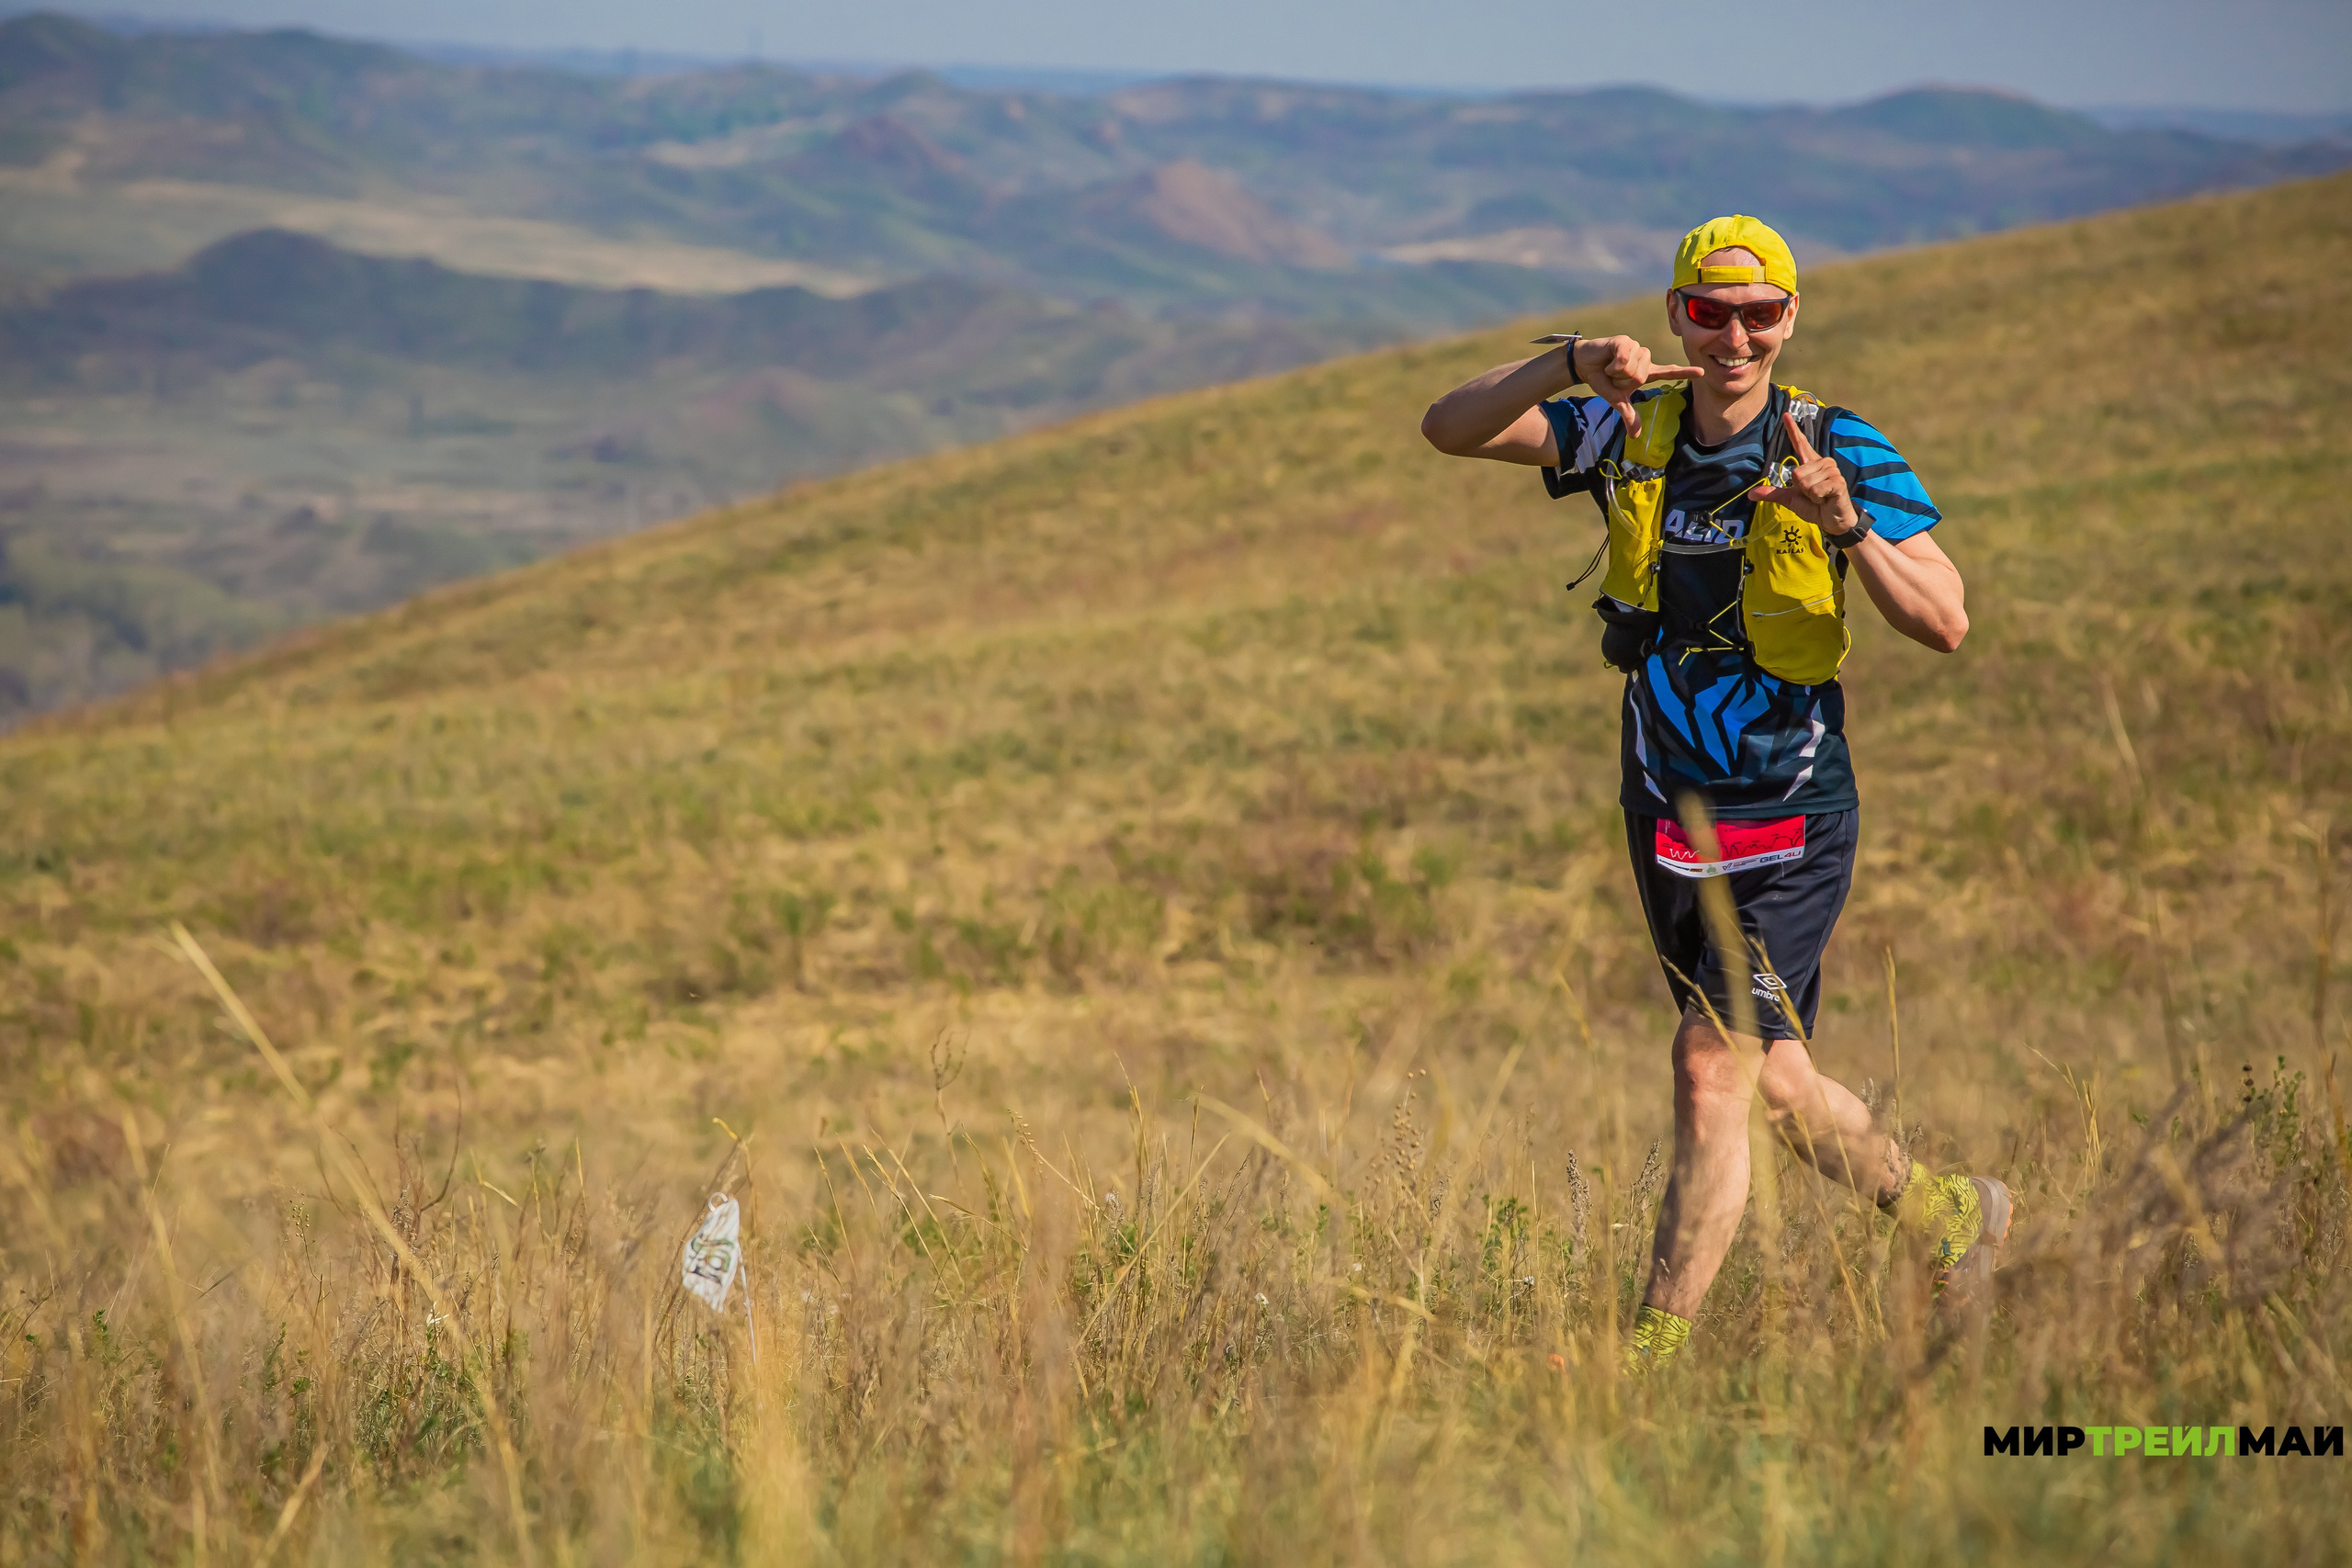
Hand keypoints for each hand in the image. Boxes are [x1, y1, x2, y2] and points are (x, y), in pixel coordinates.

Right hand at [1573, 335, 1700, 437]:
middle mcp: (1644, 359)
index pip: (1668, 372)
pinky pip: (1624, 359)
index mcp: (1646, 372)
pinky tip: (1607, 361)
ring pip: (1633, 368)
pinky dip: (1613, 365)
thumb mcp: (1616, 400)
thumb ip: (1629, 415)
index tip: (1701, 372)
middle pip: (1641, 377)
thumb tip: (1635, 437)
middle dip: (1623, 381)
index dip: (1684, 373)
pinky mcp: (1624, 341)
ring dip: (1617, 373)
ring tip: (1610, 367)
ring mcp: (1635, 347)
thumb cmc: (1602, 380)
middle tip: (1614, 376)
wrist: (1583, 365)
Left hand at [1750, 410, 1859, 535]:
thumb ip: (1773, 494)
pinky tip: (1826, 499)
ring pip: (1804, 481)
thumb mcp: (1791, 499)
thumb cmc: (1814, 507)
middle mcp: (1822, 462)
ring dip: (1809, 495)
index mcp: (1810, 464)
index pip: (1800, 443)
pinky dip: (1816, 499)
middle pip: (1796, 472)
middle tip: (1813, 495)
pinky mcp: (1837, 481)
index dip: (1792, 430)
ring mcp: (1831, 470)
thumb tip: (1751, 494)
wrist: (1833, 521)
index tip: (1786, 415)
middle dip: (1800, 489)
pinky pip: (1814, 489)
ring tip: (1820, 497)